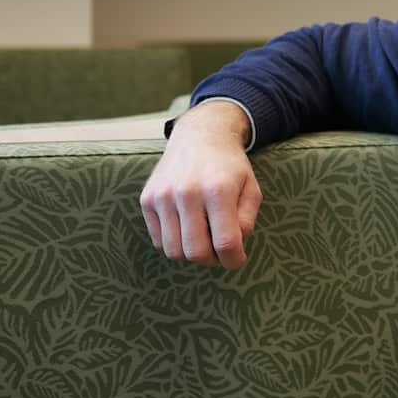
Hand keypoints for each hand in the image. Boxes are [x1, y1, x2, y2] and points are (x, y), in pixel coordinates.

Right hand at [139, 100, 260, 268]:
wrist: (199, 137)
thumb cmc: (230, 167)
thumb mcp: (251, 189)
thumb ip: (247, 220)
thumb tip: (233, 247)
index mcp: (218, 191)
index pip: (225, 242)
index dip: (234, 260)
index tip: (237, 259)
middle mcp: (187, 193)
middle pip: (196, 252)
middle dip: (212, 260)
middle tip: (219, 250)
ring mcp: (163, 196)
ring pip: (174, 251)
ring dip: (191, 252)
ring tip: (204, 238)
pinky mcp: (147, 199)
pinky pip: (158, 240)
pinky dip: (174, 241)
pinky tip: (187, 225)